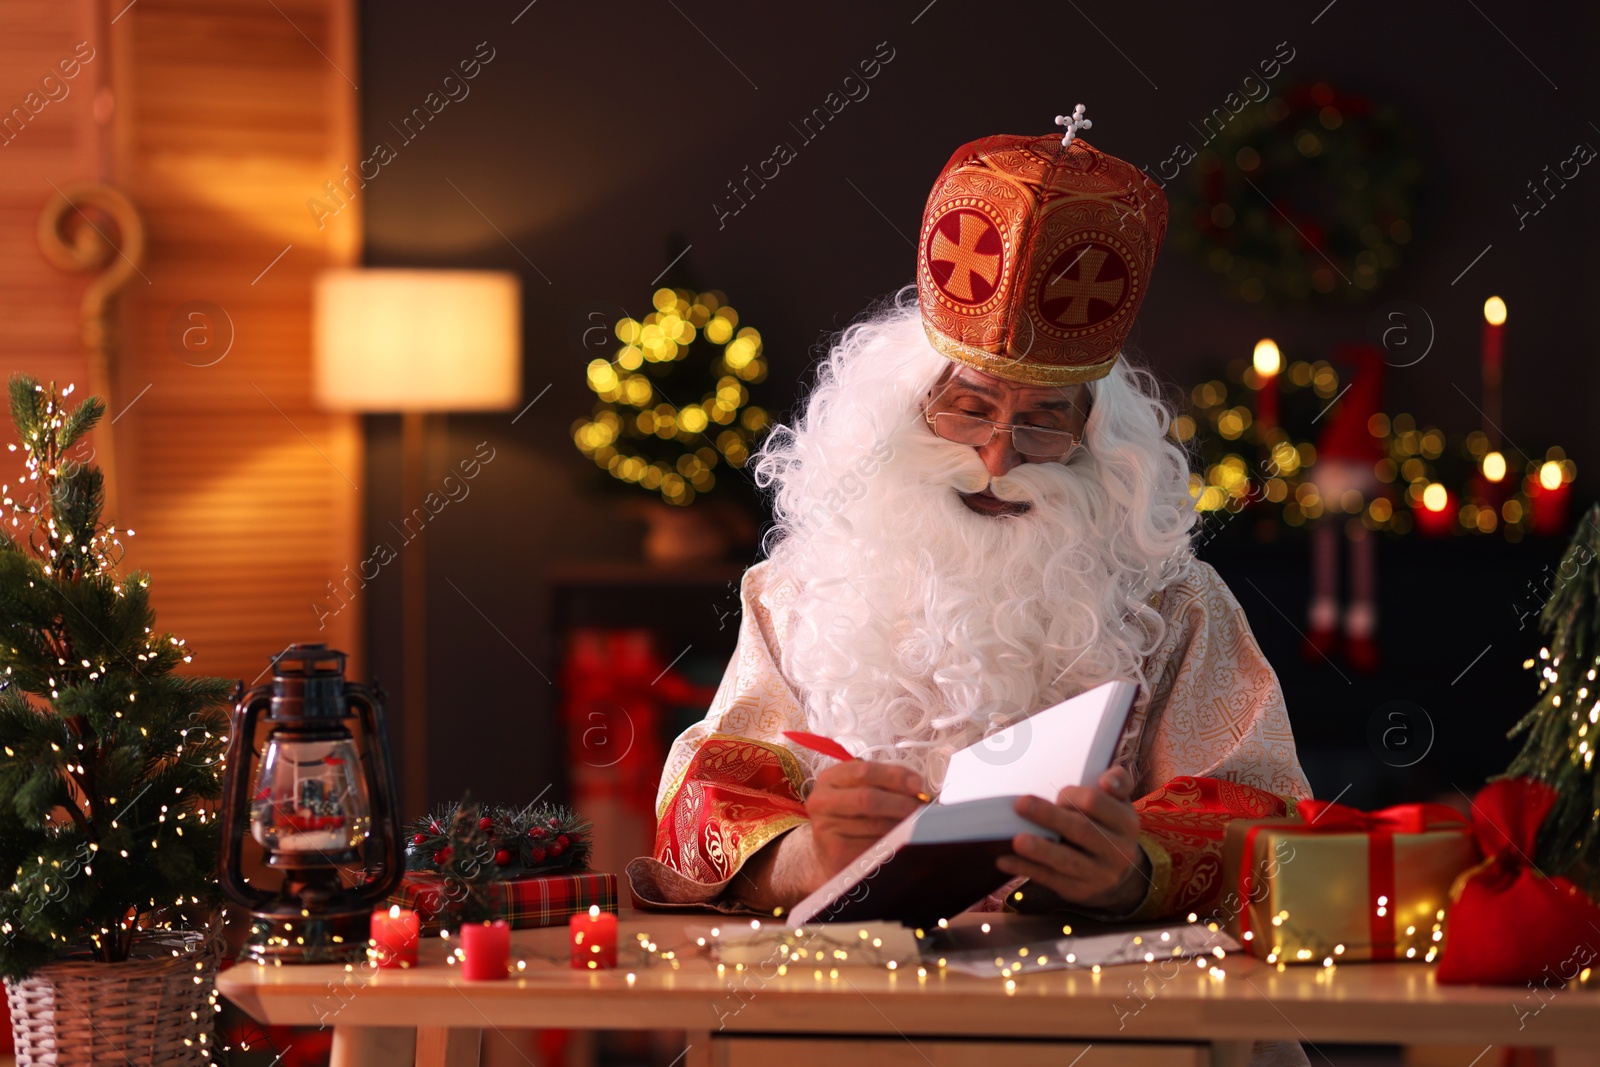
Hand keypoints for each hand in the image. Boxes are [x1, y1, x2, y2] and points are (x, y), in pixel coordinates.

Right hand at [804, 760, 925, 877]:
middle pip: (867, 798)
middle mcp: (821, 801)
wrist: (828, 850)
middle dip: (900, 802)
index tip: (917, 784)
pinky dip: (891, 844)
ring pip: (874, 825)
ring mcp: (825, 828)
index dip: (894, 776)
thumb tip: (916, 785)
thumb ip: (886, 782)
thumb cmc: (852, 816)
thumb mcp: (860, 790)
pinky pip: (872, 847)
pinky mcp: (835, 853)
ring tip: (914, 824)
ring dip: (900, 825)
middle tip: (920, 808)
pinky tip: (899, 842)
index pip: (863, 771)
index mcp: (829, 779)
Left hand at [996, 766, 1150, 914]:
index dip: (1072, 796)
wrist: (1119, 876)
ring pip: (1067, 860)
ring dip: (1039, 850)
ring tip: (1016, 840)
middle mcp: (1118, 850)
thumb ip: (1116, 783)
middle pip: (1081, 830)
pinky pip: (1050, 879)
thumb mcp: (1119, 804)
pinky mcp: (1079, 891)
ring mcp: (1099, 874)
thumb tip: (1107, 779)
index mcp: (1126, 822)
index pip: (1095, 802)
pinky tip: (1005, 860)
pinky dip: (1026, 869)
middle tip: (1020, 804)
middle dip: (1049, 816)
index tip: (1057, 794)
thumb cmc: (1108, 827)